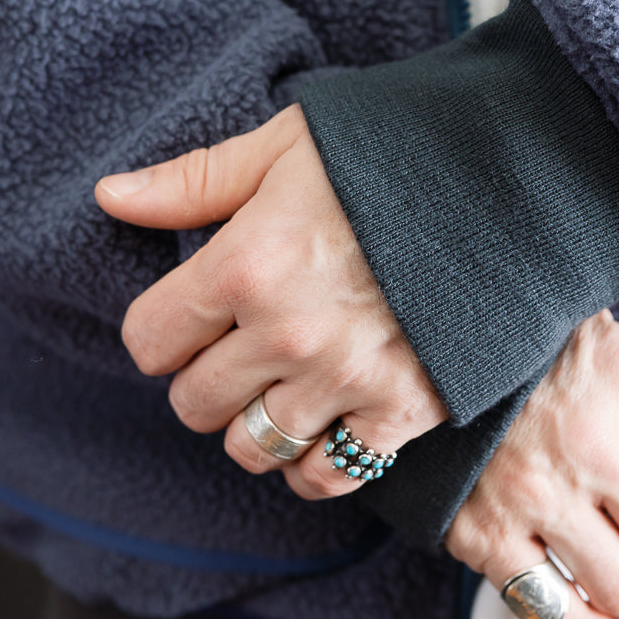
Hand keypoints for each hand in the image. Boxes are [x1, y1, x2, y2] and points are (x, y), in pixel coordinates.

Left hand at [95, 105, 447, 496]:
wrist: (509, 178)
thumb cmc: (392, 152)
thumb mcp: (286, 145)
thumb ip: (194, 181)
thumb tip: (110, 197)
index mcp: (245, 263)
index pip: (148, 341)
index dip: (162, 329)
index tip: (191, 314)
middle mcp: (286, 333)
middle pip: (194, 403)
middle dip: (207, 375)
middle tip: (244, 342)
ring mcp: (346, 377)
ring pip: (253, 446)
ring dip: (258, 418)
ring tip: (286, 378)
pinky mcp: (404, 408)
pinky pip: (328, 473)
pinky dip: (314, 459)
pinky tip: (324, 419)